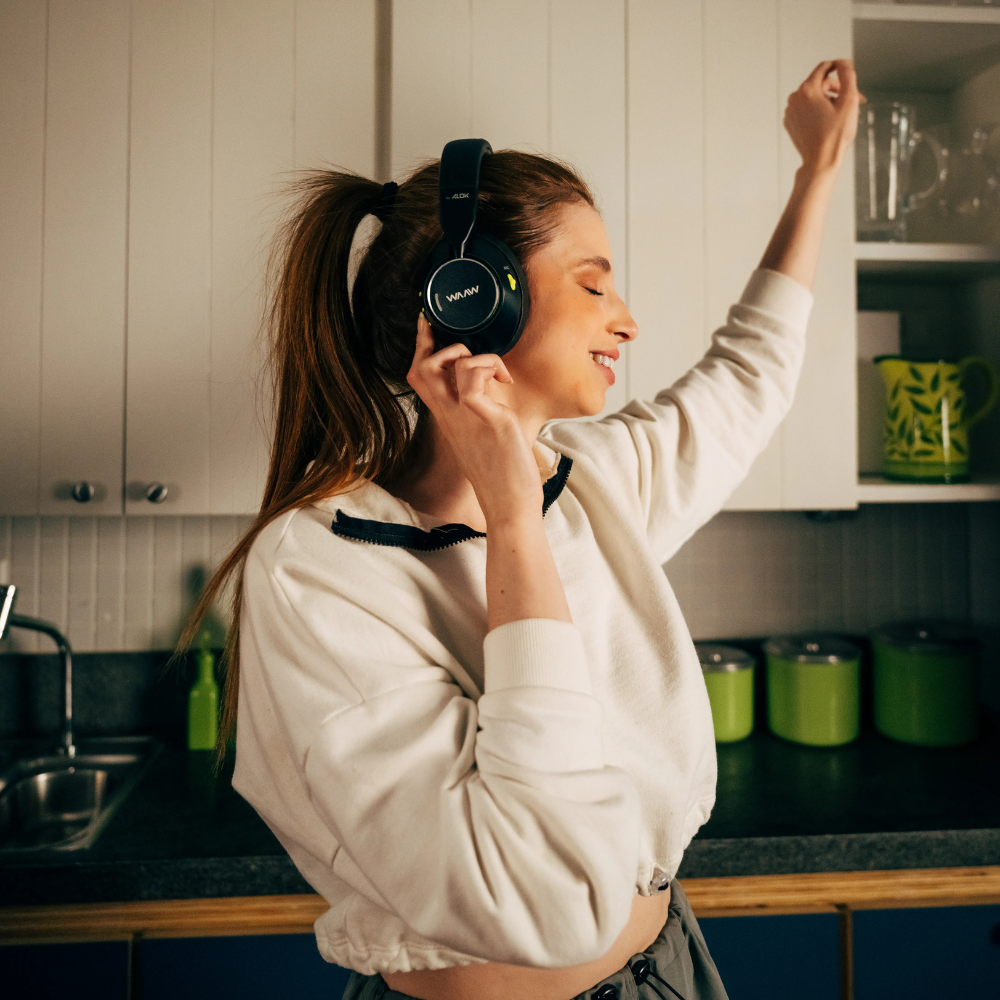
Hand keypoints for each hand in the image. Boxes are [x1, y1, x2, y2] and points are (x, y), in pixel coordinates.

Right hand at [406, 313, 542, 523]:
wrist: (509, 504)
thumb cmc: (501, 473)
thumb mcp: (482, 434)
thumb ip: (478, 410)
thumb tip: (491, 386)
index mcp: (447, 418)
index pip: (420, 377)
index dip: (421, 348)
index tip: (426, 324)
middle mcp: (450, 415)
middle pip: (421, 368)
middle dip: (436, 344)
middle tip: (462, 348)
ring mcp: (466, 416)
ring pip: (450, 365)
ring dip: (473, 354)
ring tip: (495, 372)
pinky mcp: (488, 418)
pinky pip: (473, 377)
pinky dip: (489, 366)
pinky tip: (505, 379)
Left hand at [783, 59, 863, 175]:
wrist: (820, 161)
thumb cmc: (835, 135)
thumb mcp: (849, 101)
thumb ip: (848, 76)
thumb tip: (844, 63)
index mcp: (807, 90)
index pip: (825, 67)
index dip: (840, 66)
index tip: (850, 71)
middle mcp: (794, 98)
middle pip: (819, 82)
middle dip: (837, 87)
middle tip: (854, 99)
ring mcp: (790, 111)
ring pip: (812, 96)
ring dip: (828, 99)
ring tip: (840, 113)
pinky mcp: (790, 122)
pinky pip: (805, 109)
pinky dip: (817, 110)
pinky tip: (828, 121)